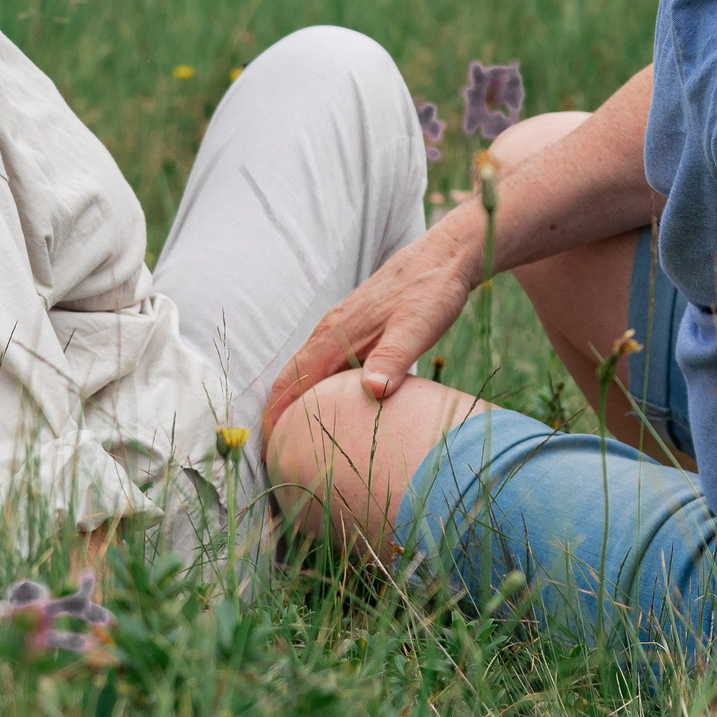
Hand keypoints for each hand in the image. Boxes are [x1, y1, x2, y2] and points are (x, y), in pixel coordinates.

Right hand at [262, 216, 480, 440]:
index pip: (292, 382)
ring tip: (296, 442)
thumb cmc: (432, 290)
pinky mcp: (354, 329)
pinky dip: (315, 391)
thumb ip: (394, 357)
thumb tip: (372, 391)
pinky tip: (330, 408)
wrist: (446, 256)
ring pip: (305, 371)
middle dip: (277, 418)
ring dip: (294, 405)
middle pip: (289, 379)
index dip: (276, 419)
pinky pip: (323, 365)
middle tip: (276, 460)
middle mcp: (329, 331)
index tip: (270, 455)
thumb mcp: (418, 326)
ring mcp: (340, 329)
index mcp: (336, 334)